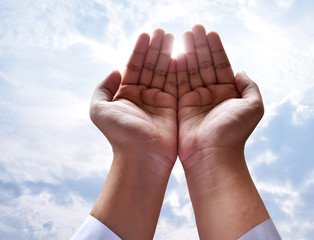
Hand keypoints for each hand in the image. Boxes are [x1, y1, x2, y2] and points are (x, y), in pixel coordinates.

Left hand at [89, 29, 176, 238]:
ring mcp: (159, 101)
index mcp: (126, 95)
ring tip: (173, 37)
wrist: (142, 157)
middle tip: (163, 31)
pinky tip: (181, 55)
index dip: (139, 50)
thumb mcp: (100, 109)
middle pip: (150, 66)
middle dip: (156, 48)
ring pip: (164, 73)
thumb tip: (114, 71)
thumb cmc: (120, 135)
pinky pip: (176, 84)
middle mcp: (143, 96)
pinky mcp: (173, 107)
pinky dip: (179, 70)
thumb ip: (102, 88)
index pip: (134, 66)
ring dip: (168, 55)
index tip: (146, 34)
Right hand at [177, 25, 267, 239]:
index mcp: (229, 94)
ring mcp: (196, 100)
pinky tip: (175, 54)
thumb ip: (250, 87)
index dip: (216, 49)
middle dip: (200, 46)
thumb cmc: (233, 132)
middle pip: (205, 65)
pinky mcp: (182, 106)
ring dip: (188, 53)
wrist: (211, 154)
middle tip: (194, 28)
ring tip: (183, 35)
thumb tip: (241, 71)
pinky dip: (176, 69)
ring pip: (191, 71)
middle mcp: (212, 95)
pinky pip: (178, 83)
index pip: (221, 65)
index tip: (210, 32)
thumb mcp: (253, 107)